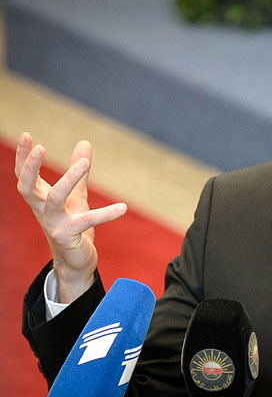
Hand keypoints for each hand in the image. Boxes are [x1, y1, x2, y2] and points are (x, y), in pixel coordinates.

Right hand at [15, 133, 126, 302]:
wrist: (75, 260)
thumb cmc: (72, 224)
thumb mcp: (76, 195)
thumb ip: (78, 170)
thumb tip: (84, 142)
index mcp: (40, 200)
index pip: (24, 176)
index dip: (23, 157)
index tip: (27, 136)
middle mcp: (42, 211)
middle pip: (27, 187)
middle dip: (30, 167)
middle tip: (41, 147)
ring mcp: (53, 224)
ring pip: (55, 198)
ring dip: (68, 179)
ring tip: (84, 164)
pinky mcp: (69, 236)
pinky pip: (88, 221)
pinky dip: (107, 214)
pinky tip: (123, 207)